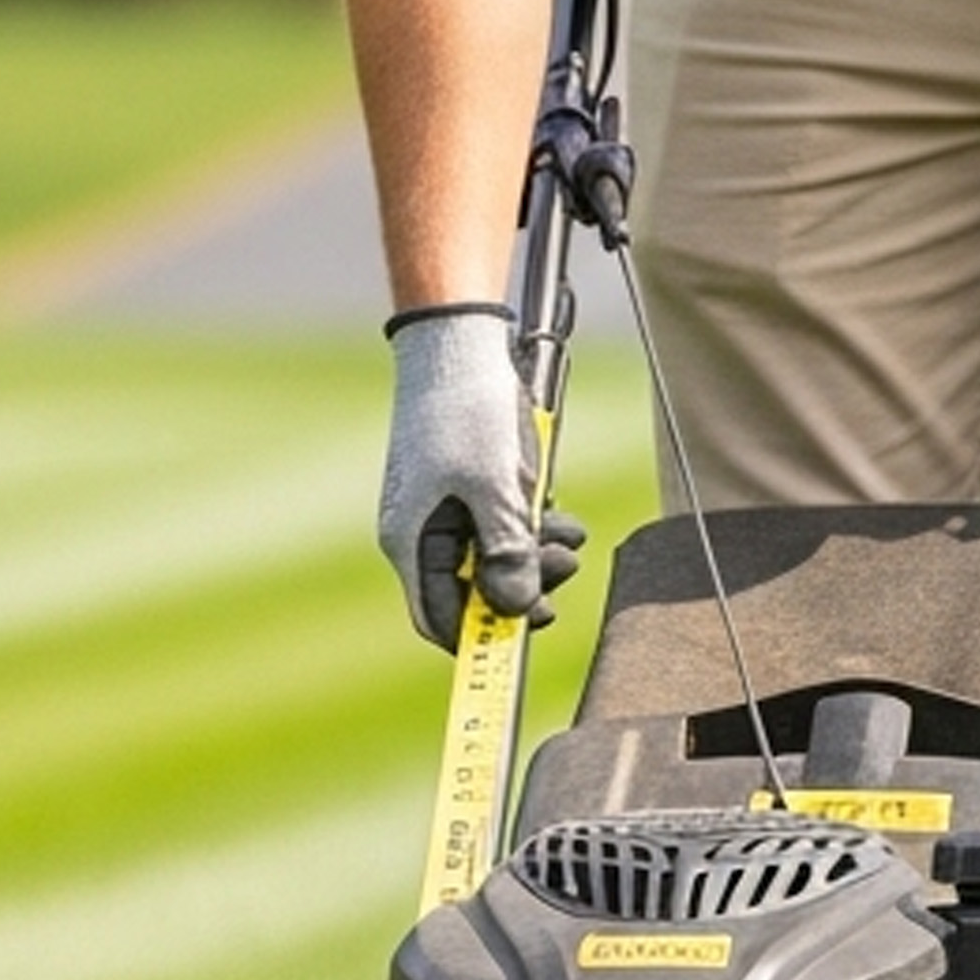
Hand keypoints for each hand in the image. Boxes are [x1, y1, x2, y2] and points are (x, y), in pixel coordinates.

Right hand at [376, 305, 587, 648]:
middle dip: (523, 586)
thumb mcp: (496, 490)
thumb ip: (507, 556)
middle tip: (563, 569)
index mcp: (411, 540)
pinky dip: (530, 524)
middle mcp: (422, 531)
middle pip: (473, 590)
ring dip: (534, 553)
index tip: (526, 637)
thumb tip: (516, 611)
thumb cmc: (465, 411)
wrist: (458, 342)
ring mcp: (443, 508)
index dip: (481, 637)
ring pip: (494, 558)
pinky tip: (555, 510)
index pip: (439, 617)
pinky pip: (500, 525)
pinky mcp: (465, 487)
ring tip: (568, 534)